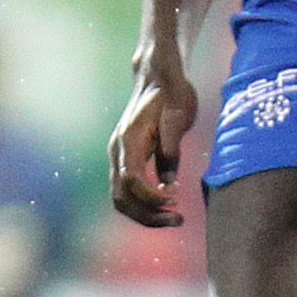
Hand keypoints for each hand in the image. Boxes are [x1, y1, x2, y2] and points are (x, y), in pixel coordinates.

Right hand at [110, 58, 197, 227]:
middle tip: (179, 220)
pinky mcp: (127, 159)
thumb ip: (171, 150)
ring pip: (122, 198)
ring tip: (175, 218)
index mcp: (129, 140)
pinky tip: (167, 204)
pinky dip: (144, 203)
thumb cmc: (170, 93)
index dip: (151, 197)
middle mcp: (118, 151)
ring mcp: (119, 156)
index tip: (175, 200)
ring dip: (146, 213)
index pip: (132, 180)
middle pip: (121, 197)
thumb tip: (170, 184)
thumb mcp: (178, 117)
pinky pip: (128, 190)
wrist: (157, 76)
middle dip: (148, 214)